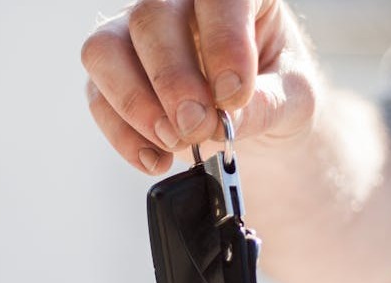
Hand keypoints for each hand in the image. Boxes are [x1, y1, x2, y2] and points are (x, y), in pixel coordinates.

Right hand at [81, 0, 318, 173]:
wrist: (254, 121)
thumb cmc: (276, 92)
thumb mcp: (293, 99)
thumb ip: (266, 105)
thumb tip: (221, 123)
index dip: (224, 42)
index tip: (234, 96)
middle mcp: (177, 4)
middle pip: (152, 18)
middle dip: (172, 79)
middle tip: (198, 126)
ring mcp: (135, 36)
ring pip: (105, 49)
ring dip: (136, 103)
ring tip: (173, 142)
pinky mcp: (112, 76)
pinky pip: (97, 98)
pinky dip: (123, 135)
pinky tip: (157, 158)